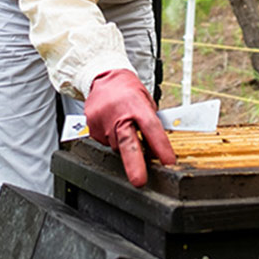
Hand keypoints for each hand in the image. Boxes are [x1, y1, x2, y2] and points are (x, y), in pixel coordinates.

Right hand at [85, 69, 175, 185]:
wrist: (103, 78)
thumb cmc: (128, 89)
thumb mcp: (145, 101)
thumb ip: (151, 123)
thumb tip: (157, 150)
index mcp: (136, 105)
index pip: (151, 128)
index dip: (160, 146)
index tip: (168, 161)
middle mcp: (118, 114)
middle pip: (128, 143)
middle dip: (134, 164)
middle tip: (139, 181)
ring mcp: (102, 122)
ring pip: (117, 146)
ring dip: (124, 146)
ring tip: (124, 128)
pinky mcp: (91, 127)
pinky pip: (105, 142)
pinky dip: (112, 140)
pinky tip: (112, 126)